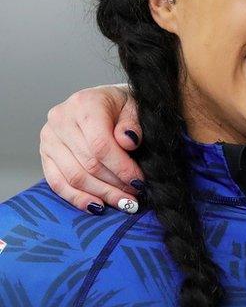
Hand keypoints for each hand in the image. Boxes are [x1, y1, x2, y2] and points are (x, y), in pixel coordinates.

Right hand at [40, 84, 143, 213]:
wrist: (102, 100)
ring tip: (123, 202)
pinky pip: (57, 182)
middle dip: (115, 185)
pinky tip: (97, 206)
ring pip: (74, 177)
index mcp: (85, 104)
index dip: (121, 168)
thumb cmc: (122, 105)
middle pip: (88, 164)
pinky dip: (78, 198)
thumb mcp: (135, 107)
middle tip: (134, 197)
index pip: (100, 145)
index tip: (139, 182)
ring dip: (101, 194)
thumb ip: (133, 124)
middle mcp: (61, 119)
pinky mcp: (44, 153)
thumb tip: (128, 142)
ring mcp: (49, 137)